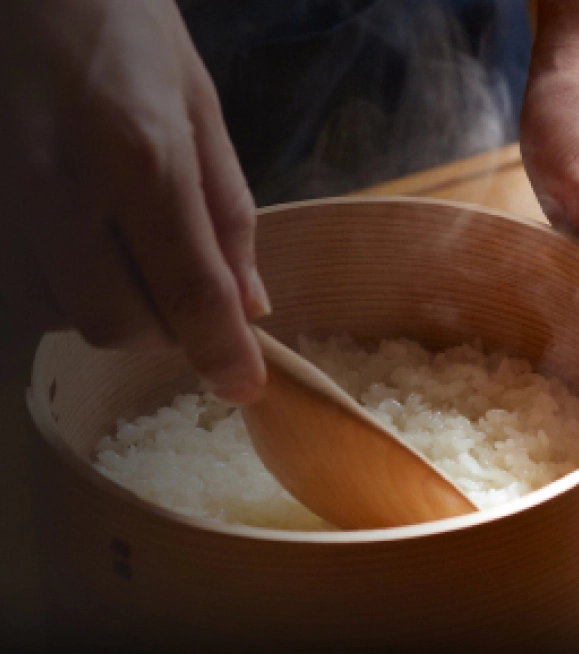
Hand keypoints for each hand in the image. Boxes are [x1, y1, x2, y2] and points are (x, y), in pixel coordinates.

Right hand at [0, 0, 267, 403]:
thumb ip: (228, 216)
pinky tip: (78, 233)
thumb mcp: (197, 105)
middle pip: (114, 325)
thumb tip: (250, 306)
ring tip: (120, 238)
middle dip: (159, 327)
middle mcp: (62, 186)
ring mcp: (4, 198)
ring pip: (62, 312)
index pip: (191, 292)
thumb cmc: (119, 16)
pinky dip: (63, 281)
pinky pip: (24, 282)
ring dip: (108, 301)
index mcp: (141, 156)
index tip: (243, 387)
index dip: (222, 353)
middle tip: (177, 285)